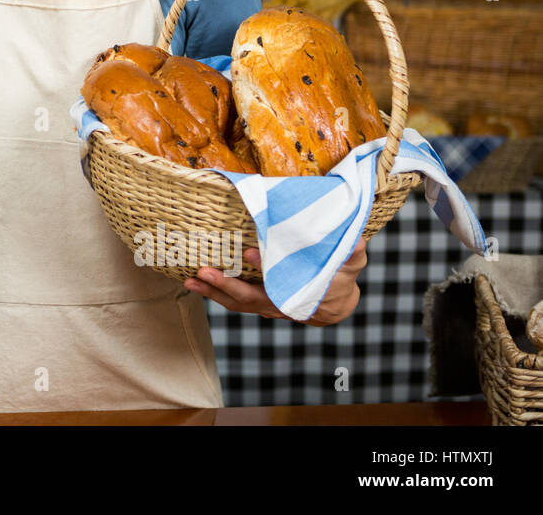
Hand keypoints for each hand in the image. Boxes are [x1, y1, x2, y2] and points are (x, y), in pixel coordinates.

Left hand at [183, 236, 366, 325]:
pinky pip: (233, 301)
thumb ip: (351, 251)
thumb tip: (354, 239)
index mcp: (300, 291)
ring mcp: (266, 305)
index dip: (263, 269)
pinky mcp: (256, 302)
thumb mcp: (351, 261)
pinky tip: (194, 281)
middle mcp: (280, 302)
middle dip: (227, 285)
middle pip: (250, 298)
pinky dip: (213, 293)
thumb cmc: (341, 274)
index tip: (247, 253)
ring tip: (190, 280)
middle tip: (205, 271)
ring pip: (237, 303)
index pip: (279, 283)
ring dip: (212, 292)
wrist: (336, 301)